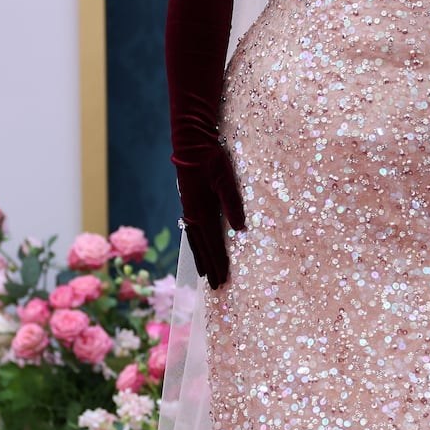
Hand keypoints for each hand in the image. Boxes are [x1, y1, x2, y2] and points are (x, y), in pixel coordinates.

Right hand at [174, 134, 245, 288]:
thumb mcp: (226, 180)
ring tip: (204, 274)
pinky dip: (195, 243)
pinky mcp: (189, 202)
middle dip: (210, 267)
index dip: (219, 263)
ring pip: (195, 240)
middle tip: (216, 286)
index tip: (223, 280)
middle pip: (202, 247)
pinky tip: (198, 247)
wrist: (191, 143)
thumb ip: (232, 204)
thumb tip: (240, 229)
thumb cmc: (210, 159)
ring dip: (201, 258)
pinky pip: (192, 230)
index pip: (212, 244)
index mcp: (201, 212)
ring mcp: (189, 209)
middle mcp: (193, 214)